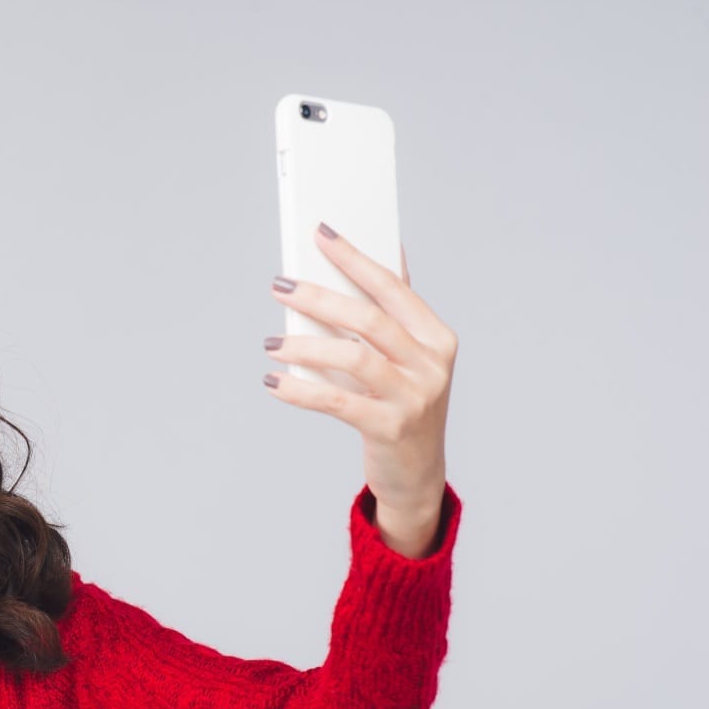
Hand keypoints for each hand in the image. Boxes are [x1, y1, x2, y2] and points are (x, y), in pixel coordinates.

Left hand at [263, 223, 456, 526]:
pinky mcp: (390, 429)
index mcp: (437, 338)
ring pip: (352, 356)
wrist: (417, 475)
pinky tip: (273, 383)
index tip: (321, 233)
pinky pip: (336, 401)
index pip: (392, 287)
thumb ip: (394, 314)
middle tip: (280, 286)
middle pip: (368, 318)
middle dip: (319, 297)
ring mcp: (414, 398)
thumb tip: (386, 252)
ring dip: (304, 345)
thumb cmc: (403, 405)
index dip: (355, 258)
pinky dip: (300, 389)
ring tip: (270, 343)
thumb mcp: (408, 359)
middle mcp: (432, 364)